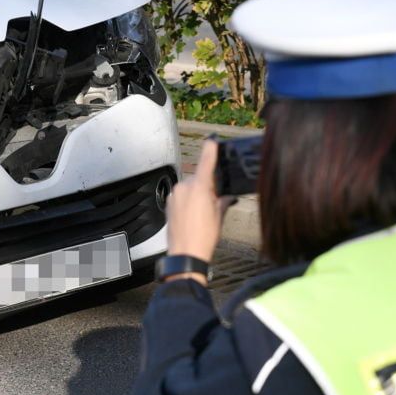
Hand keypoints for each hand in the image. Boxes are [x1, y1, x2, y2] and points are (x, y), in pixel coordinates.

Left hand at [165, 140, 236, 273]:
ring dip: (197, 195)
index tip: (212, 140)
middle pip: (199, 178)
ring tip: (202, 215)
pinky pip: (182, 197)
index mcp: (200, 186)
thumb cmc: (203, 237)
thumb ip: (223, 200)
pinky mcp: (169, 204)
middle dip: (207, 187)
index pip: (206, 160)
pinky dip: (188, 202)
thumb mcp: (219, 216)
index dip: (211, 149)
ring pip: (190, 188)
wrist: (185, 253)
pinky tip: (193, 217)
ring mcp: (175, 195)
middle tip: (213, 203)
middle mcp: (185, 187)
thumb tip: (226, 196)